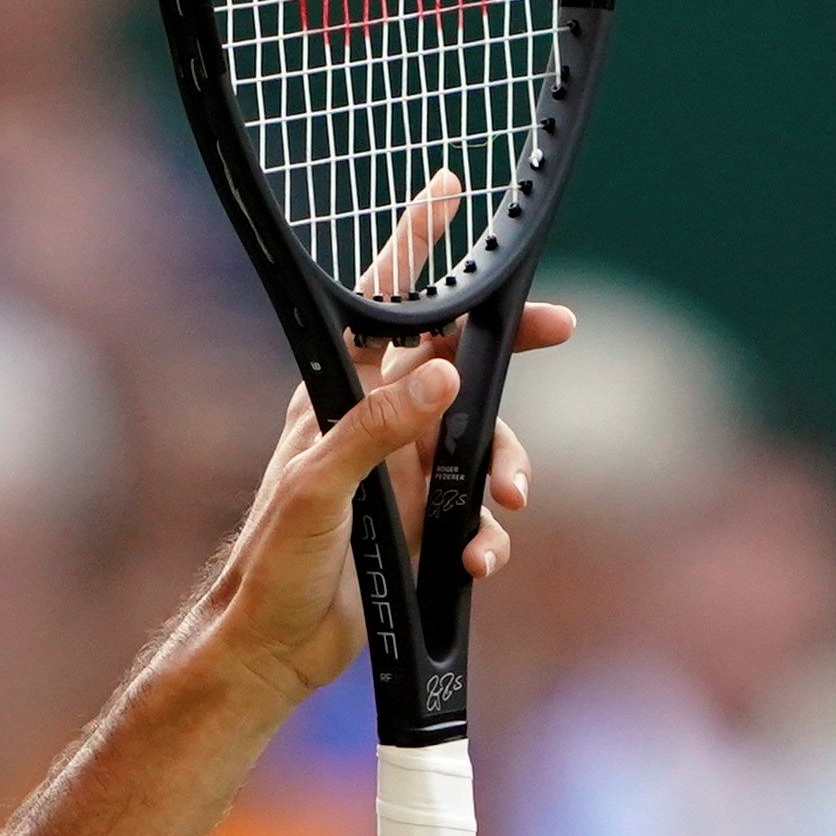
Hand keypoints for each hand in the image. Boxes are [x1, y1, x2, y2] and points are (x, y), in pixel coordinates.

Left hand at [195, 174, 570, 714]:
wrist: (274, 644)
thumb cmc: (273, 560)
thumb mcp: (317, 489)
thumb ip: (373, 432)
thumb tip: (443, 375)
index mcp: (337, 397)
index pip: (382, 307)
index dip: (414, 246)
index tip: (447, 190)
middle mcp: (375, 422)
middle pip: (460, 361)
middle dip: (512, 347)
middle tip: (562, 326)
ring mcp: (403, 471)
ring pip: (482, 441)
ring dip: (504, 470)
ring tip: (505, 506)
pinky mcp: (423, 522)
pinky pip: (477, 512)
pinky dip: (487, 535)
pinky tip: (479, 561)